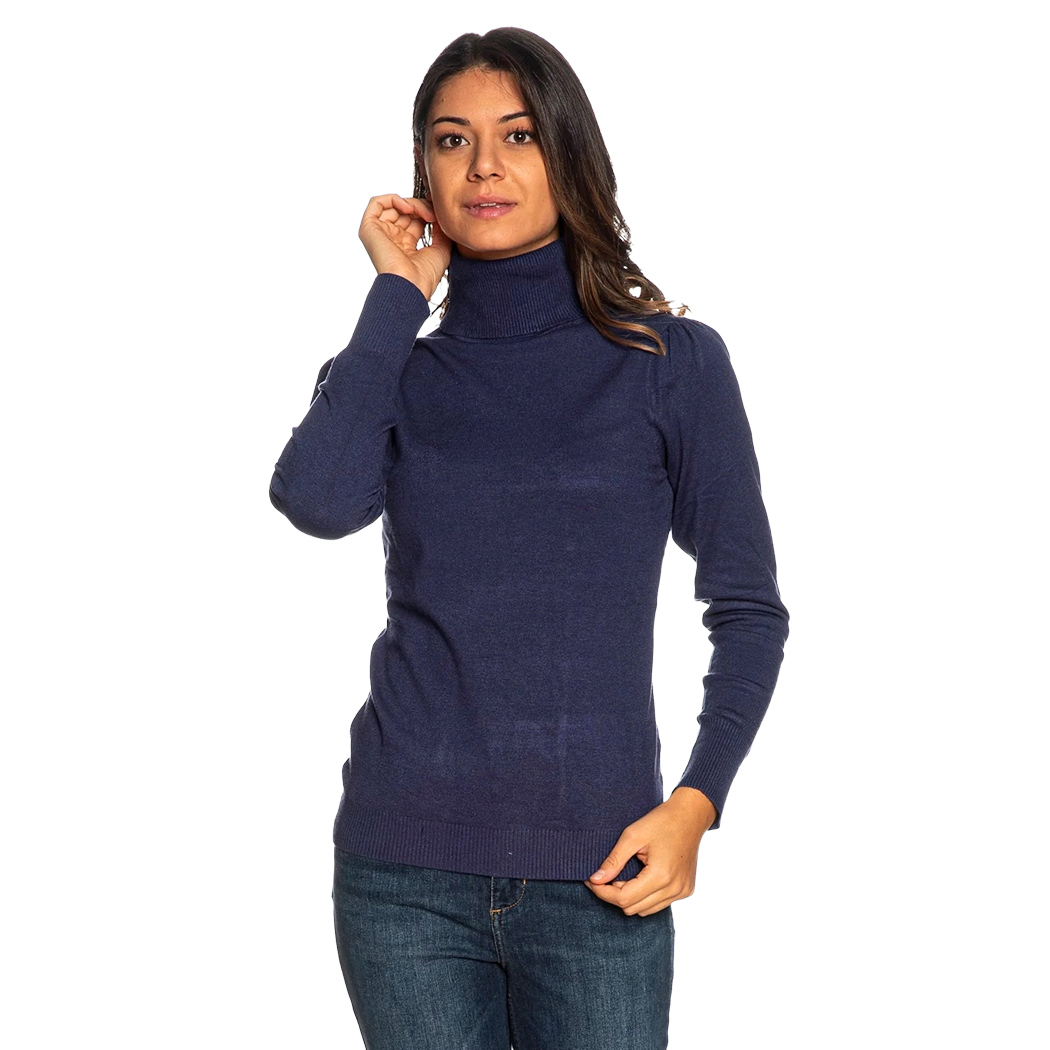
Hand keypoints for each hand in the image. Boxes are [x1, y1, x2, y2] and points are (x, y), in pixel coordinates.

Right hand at [358, 194, 451, 301]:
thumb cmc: (424, 277)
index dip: (427, 212)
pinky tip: (408, 207)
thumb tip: (440, 215)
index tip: (439, 215)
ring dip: (412, 203)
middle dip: (421, 207)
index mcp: (405, 246)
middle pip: (405, 211)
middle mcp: (391, 239)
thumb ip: (440, 230)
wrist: (410, 287)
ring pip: (393, 205)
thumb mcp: (441, 249)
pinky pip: (376, 203)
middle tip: (434, 214)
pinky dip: (393, 199)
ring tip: (425, 214)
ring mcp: (379, 234)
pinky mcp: (369, 229)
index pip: (415, 220)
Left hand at [584, 787, 716, 915]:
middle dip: (614, 894)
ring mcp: (682, 891)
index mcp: (661, 876)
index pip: (624, 899)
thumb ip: (613, 861)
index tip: (591, 880)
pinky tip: (640, 878)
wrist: (690, 815)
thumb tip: (595, 879)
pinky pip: (659, 904)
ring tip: (624, 876)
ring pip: (645, 910)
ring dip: (630, 897)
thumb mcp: (632, 836)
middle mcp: (674, 889)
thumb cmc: (661, 821)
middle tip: (606, 875)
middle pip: (633, 908)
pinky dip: (645, 897)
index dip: (603, 892)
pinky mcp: (685, 890)